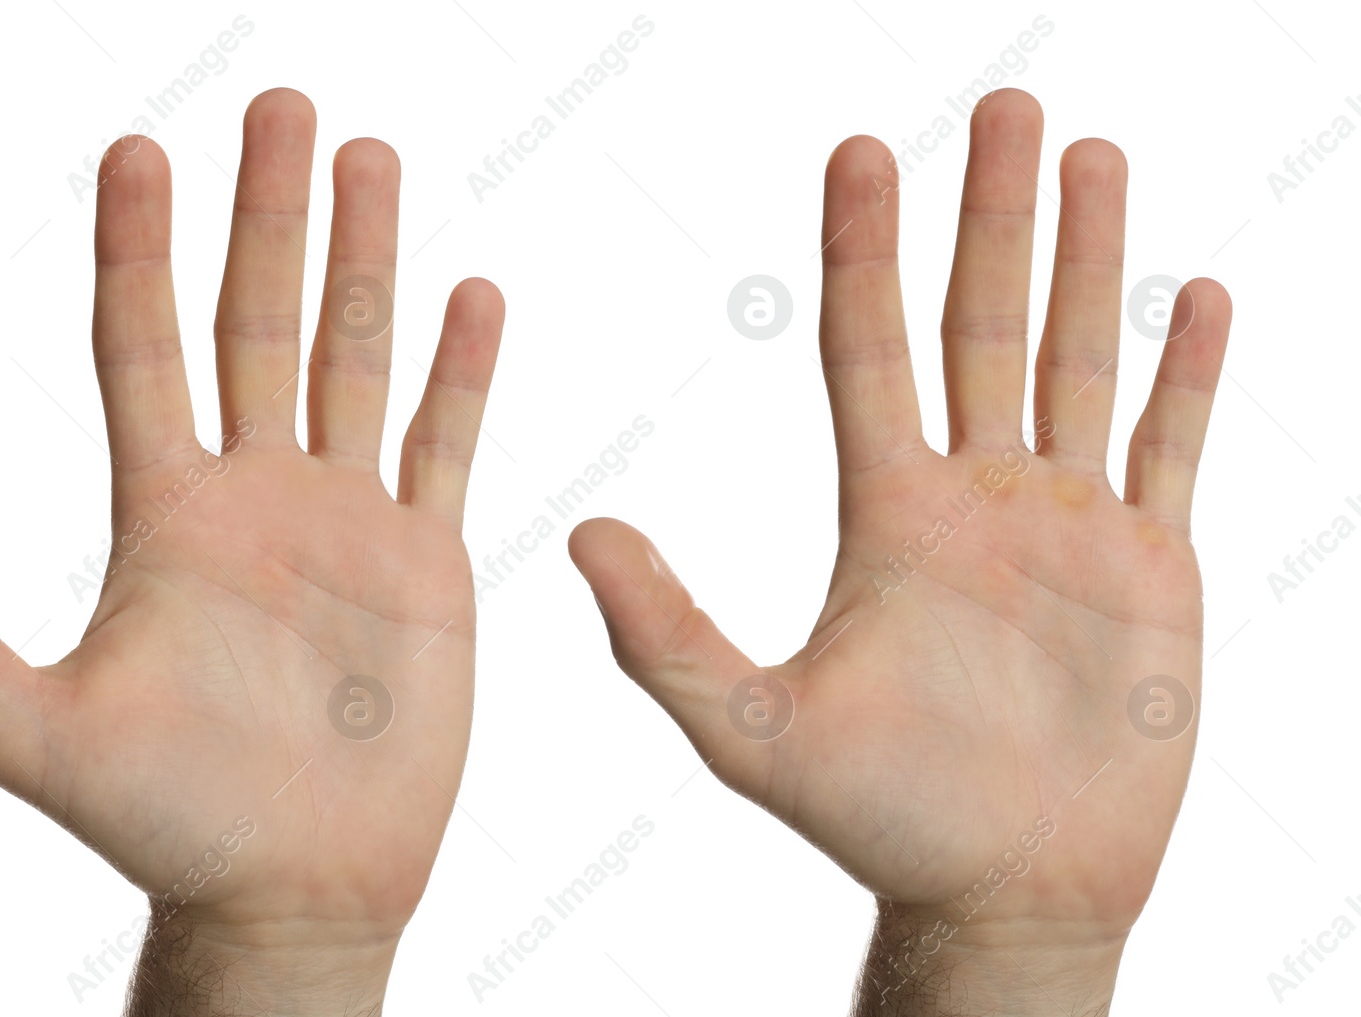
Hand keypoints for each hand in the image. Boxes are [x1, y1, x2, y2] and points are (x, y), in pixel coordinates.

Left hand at [0, 88, 503, 1015]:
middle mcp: (253, 495)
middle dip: (269, 215)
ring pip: (356, 363)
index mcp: (164, 515)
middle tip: (285, 108)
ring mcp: (344, 521)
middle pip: (258, 325)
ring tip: (371, 161)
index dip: (138, 250)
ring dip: (367, 262)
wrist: (292, 888)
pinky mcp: (422, 562)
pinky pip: (444, 447)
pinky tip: (473, 296)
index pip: (143, 349)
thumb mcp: (32, 736)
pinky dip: (461, 374)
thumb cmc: (163, 824)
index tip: (141, 150)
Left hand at [569, 89, 1228, 1014]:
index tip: (860, 149)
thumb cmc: (882, 821)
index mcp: (887, 512)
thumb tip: (580, 531)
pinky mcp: (1150, 568)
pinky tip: (1190, 296)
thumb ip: (665, 635)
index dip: (864, 249)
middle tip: (1001, 105)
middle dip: (991, 214)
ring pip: (1077, 360)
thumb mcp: (754, 731)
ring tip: (1092, 155)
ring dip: (1088, 260)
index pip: (869, 348)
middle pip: (981, 325)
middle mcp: (975, 497)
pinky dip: (1183, 375)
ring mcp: (1067, 525)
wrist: (1006, 892)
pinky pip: (1171, 447)